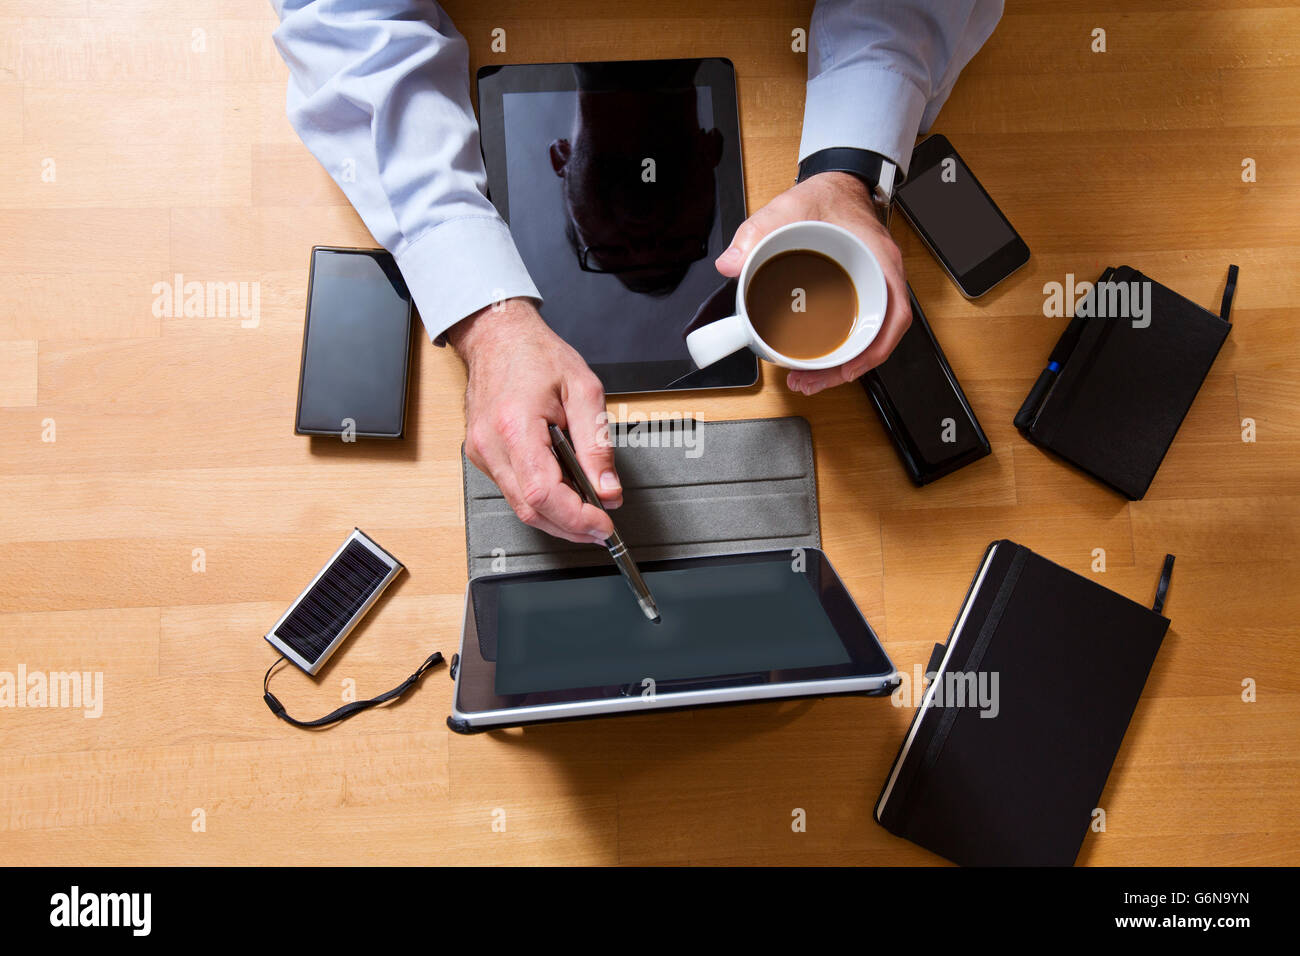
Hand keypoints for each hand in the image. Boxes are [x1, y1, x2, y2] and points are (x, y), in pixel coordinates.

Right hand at [448, 298, 620, 544]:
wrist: (498, 337)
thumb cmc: (536, 356)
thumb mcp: (584, 391)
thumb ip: (597, 446)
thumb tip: (608, 490)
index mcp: (515, 425)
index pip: (544, 492)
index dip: (576, 518)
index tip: (602, 525)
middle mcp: (491, 445)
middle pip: (530, 509)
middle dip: (570, 527)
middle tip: (601, 526)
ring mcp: (482, 453)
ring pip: (521, 506)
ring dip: (557, 517)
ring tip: (588, 511)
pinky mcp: (482, 456)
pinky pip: (513, 491)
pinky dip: (542, 500)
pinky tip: (564, 492)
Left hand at [715, 172, 911, 394]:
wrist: (836, 183)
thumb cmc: (826, 196)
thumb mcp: (788, 207)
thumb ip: (757, 232)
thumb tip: (731, 264)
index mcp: (879, 260)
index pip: (894, 313)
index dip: (874, 348)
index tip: (848, 366)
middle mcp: (884, 277)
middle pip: (879, 335)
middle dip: (848, 367)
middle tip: (811, 382)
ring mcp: (875, 285)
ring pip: (869, 336)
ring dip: (842, 363)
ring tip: (808, 379)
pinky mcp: (861, 290)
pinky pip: (860, 325)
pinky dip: (841, 348)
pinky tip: (816, 359)